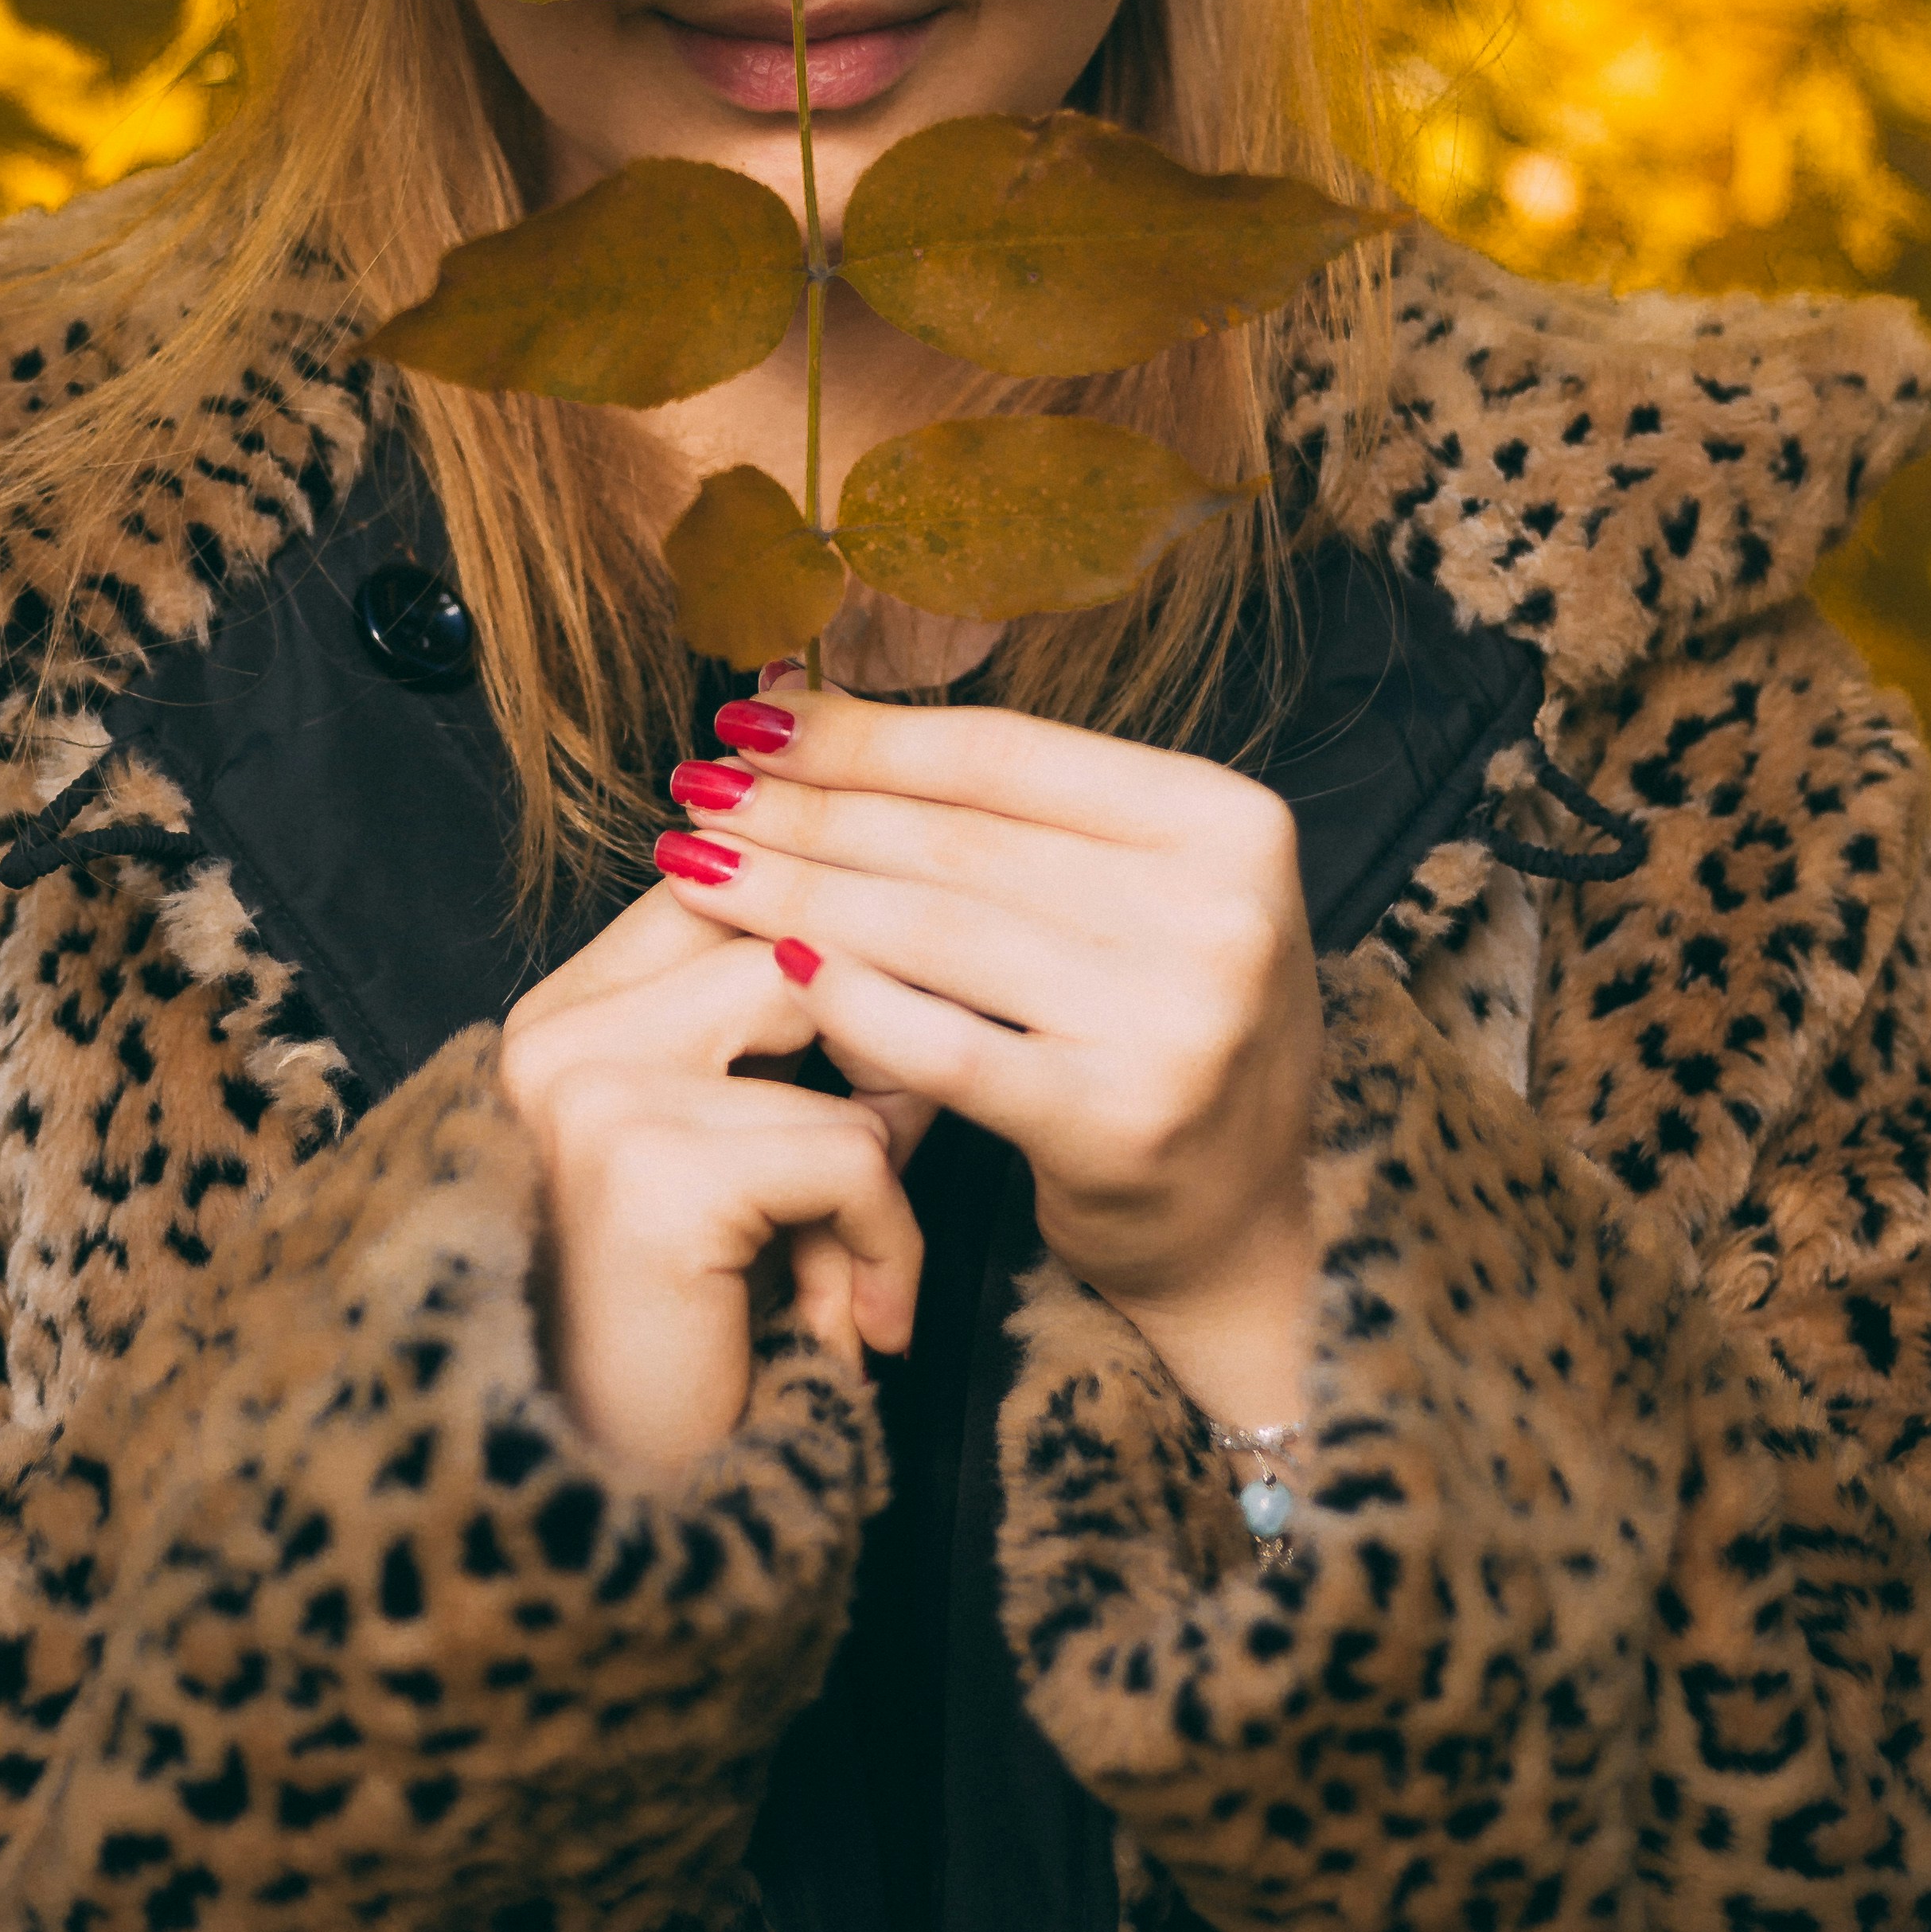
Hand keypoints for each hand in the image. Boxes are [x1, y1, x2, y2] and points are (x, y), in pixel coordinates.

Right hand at [499, 883, 921, 1482]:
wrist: (627, 1525)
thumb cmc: (700, 1349)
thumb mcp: (752, 1170)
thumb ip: (804, 1049)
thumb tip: (929, 958)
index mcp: (557, 1017)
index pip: (731, 885)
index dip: (846, 938)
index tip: (912, 1034)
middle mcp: (546, 1035)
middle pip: (789, 930)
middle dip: (882, 1024)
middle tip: (905, 1145)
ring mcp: (584, 1092)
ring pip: (831, 1020)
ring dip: (878, 1155)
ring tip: (855, 1267)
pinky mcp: (645, 1171)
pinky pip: (850, 1151)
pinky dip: (886, 1243)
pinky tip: (854, 1328)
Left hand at [654, 677, 1321, 1419]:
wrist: (1234, 1224)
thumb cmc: (1155, 1031)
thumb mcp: (1141, 895)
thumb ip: (1020, 814)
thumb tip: (812, 707)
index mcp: (1230, 821)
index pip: (1006, 754)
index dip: (863, 732)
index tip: (752, 717)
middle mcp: (1220, 911)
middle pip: (958, 839)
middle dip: (807, 810)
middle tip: (696, 789)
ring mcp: (1175, 1019)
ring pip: (935, 931)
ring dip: (795, 891)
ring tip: (697, 865)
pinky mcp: (1116, 1122)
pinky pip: (945, 1046)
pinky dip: (849, 1001)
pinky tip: (772, 965)